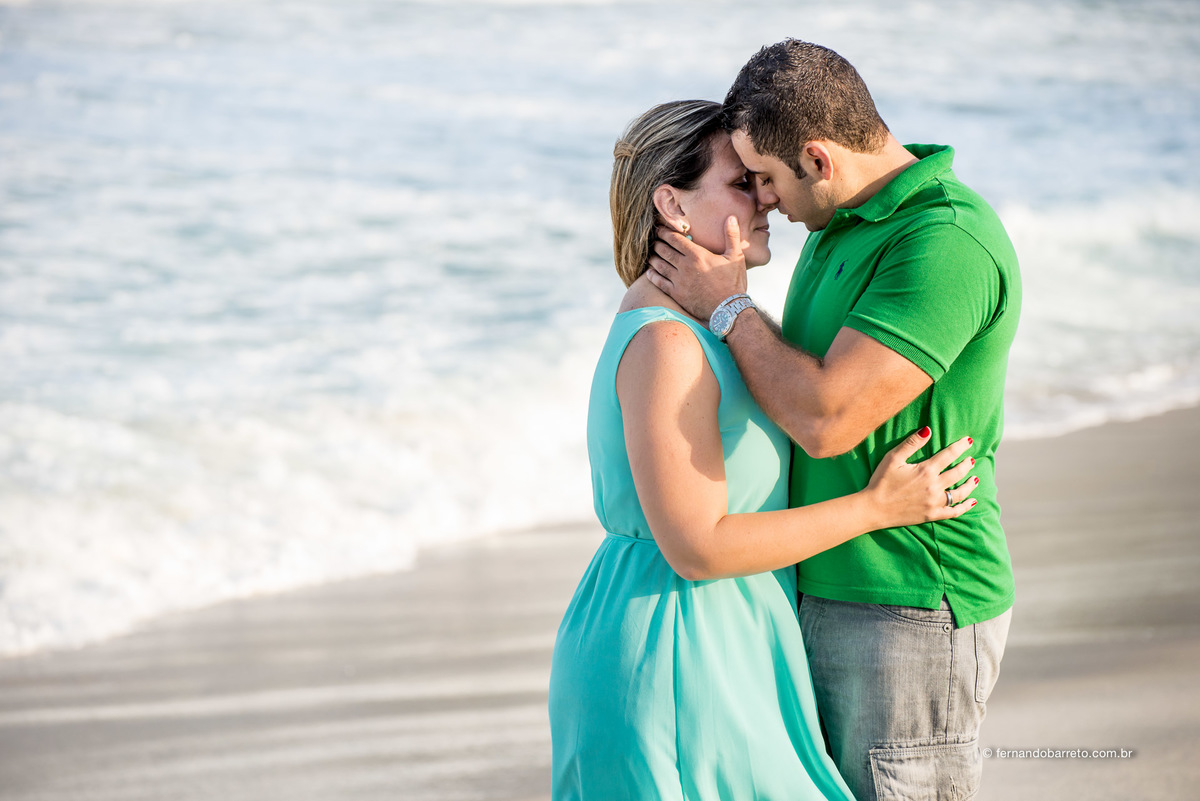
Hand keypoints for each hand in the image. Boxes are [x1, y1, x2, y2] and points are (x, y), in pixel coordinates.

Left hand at [647, 216, 749, 320]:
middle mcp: (685, 266)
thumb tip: (731, 217)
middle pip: (664, 250)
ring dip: (653, 258)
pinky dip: (652, 276)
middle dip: (657, 243)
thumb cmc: (733, 282)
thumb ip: (731, 236)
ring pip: (659, 265)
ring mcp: (679, 281)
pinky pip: (659, 282)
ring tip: (650, 254)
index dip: (665, 232)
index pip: (675, 239)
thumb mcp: (736, 257)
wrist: (729, 310)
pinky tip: (649, 272)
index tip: (659, 229)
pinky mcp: (676, 294)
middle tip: (653, 240)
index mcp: (697, 255)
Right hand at [863, 429, 977, 528]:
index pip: (949, 454)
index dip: (960, 446)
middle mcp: (934, 486)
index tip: (968, 441)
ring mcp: (934, 502)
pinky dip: (965, 507)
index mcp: (925, 470)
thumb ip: (911, 443)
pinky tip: (972, 502)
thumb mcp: (893, 458)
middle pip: (957, 472)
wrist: (873, 509)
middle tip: (971, 459)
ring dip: (970, 484)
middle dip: (966, 464)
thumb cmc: (881, 481)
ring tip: (975, 478)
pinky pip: (954, 512)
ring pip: (959, 493)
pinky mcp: (932, 515)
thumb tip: (928, 429)